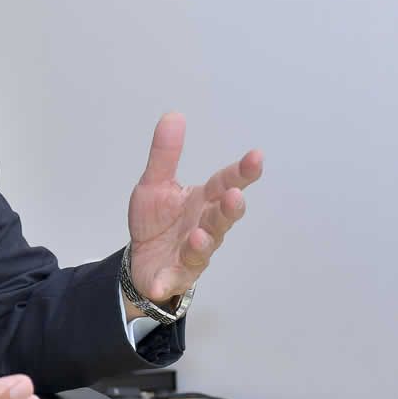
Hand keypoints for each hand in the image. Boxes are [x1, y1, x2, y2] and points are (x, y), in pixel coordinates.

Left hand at [127, 112, 263, 303]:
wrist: (141, 260)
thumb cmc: (157, 222)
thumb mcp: (155, 184)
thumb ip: (166, 154)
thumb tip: (174, 115)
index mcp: (202, 202)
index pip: (224, 183)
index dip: (241, 173)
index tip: (256, 157)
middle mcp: (204, 227)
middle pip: (220, 218)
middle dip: (228, 209)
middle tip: (233, 196)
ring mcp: (193, 253)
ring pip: (203, 248)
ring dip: (203, 242)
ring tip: (200, 234)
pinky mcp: (175, 276)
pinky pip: (172, 279)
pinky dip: (167, 281)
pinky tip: (159, 283)